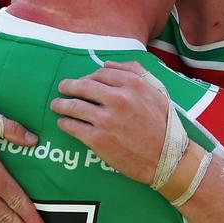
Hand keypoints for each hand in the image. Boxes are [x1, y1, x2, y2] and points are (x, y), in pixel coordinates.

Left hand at [51, 61, 167, 184]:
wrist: (167, 158)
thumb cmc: (163, 123)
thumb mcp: (156, 91)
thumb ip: (134, 71)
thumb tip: (106, 64)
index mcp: (133, 84)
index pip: (100, 73)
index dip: (88, 76)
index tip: (83, 81)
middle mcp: (118, 99)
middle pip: (83, 86)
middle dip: (69, 86)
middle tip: (62, 88)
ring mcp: (106, 120)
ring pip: (74, 106)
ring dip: (61, 104)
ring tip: (56, 105)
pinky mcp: (98, 139)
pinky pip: (73, 126)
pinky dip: (64, 123)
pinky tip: (63, 122)